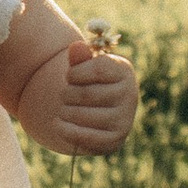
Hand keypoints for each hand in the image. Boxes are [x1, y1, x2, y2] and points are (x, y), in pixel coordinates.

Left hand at [20, 36, 139, 156]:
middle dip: (67, 94)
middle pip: (86, 94)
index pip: (97, 69)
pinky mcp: (114, 140)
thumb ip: (79, 58)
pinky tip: (58, 124)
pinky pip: (85, 136)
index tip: (70, 76)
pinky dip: (66, 130)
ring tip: (63, 110)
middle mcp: (130, 94)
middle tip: (63, 96)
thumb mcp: (83, 68)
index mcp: (124, 71)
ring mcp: (124, 119)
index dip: (75, 73)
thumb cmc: (87, 84)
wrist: (97, 114)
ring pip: (82, 115)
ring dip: (64, 112)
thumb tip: (76, 47)